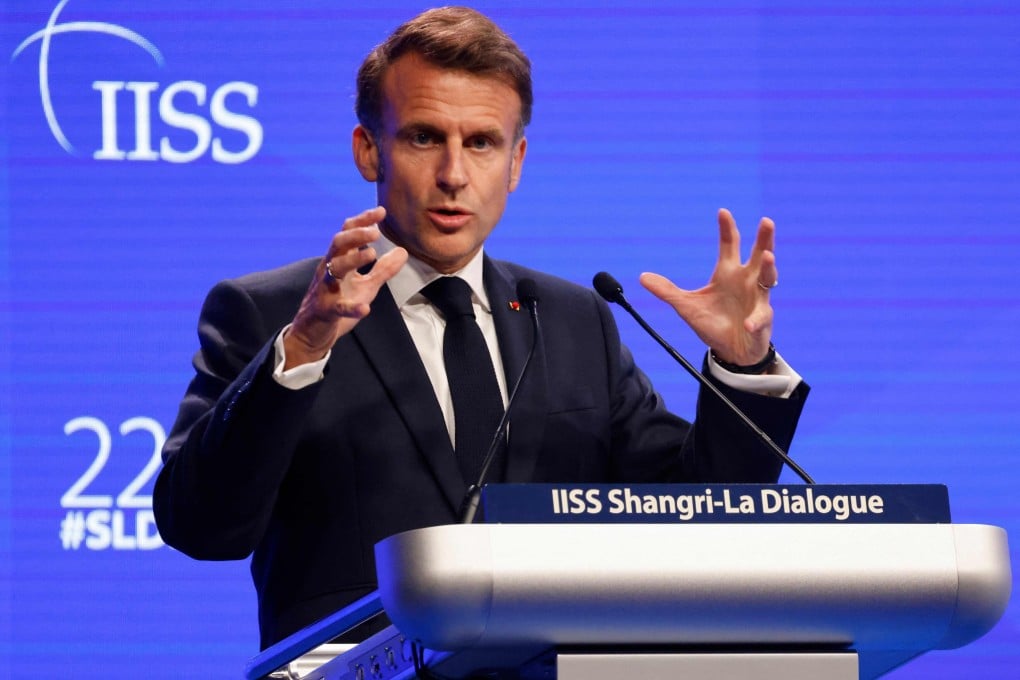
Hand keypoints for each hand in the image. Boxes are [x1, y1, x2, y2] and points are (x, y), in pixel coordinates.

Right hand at [284, 207, 407, 367]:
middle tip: (375, 231)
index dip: (363, 221)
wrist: (314, 332)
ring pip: (334, 269)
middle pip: (338, 244)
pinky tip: (365, 309)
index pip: (348, 234)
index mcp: (339, 261)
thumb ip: (383, 270)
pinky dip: (351, 308)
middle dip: (355, 234)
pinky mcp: (325, 310)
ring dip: (353, 259)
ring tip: (372, 253)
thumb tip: (403, 251)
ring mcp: (326, 289)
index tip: (381, 211)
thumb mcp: (366, 285)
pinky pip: (337, 307)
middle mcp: (329, 270)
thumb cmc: (339, 303)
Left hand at [640, 208, 776, 367]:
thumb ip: (667, 291)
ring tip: (768, 257)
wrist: (731, 350)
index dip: (727, 229)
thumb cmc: (713, 323)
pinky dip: (755, 320)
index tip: (723, 211)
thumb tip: (641, 276)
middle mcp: (747, 281)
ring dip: (768, 267)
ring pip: (768, 278)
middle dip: (764, 238)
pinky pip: (760, 318)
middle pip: (760, 253)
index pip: (730, 245)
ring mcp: (758, 299)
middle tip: (766, 221)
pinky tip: (749, 324)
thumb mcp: (686, 306)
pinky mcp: (761, 320)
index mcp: (728, 273)